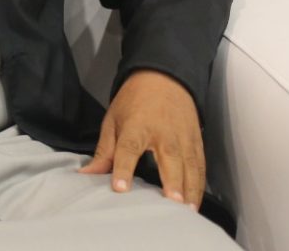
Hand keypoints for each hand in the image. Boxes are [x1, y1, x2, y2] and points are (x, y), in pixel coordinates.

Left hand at [78, 69, 204, 208]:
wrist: (163, 76)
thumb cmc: (134, 101)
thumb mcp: (113, 120)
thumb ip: (104, 151)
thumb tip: (87, 174)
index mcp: (138, 125)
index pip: (129, 149)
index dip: (123, 169)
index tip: (120, 188)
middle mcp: (164, 133)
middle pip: (169, 159)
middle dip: (172, 183)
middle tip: (172, 206)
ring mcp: (184, 137)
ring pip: (190, 167)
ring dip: (190, 190)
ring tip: (187, 212)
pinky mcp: (197, 141)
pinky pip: (200, 166)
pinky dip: (199, 185)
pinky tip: (195, 203)